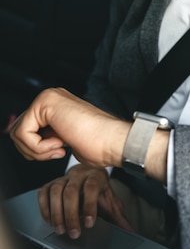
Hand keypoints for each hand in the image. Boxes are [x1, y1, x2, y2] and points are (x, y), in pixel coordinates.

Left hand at [9, 87, 130, 167]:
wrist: (113, 141)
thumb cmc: (98, 145)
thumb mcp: (64, 141)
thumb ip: (46, 138)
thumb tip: (28, 146)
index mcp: (56, 105)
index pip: (25, 131)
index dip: (37, 150)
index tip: (61, 150)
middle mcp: (50, 98)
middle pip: (18, 131)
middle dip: (33, 150)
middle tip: (58, 151)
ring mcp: (48, 98)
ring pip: (17, 133)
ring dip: (37, 150)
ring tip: (60, 148)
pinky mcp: (45, 102)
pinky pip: (23, 133)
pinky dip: (38, 148)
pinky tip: (60, 144)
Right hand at [38, 164, 133, 238]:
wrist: (89, 174)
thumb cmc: (100, 191)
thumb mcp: (111, 201)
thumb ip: (118, 217)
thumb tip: (130, 233)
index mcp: (96, 176)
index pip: (91, 187)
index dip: (89, 205)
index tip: (89, 224)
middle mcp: (79, 174)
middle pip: (71, 191)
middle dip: (71, 214)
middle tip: (74, 234)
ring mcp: (64, 177)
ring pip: (56, 191)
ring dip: (56, 213)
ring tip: (60, 230)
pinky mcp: (51, 182)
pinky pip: (44, 192)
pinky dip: (44, 207)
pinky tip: (50, 221)